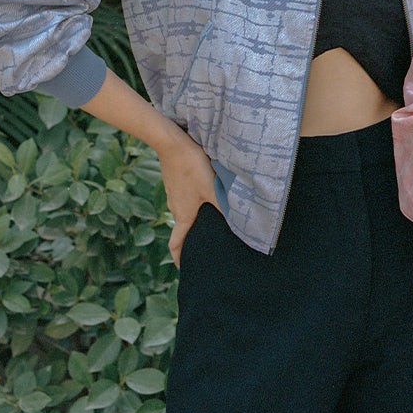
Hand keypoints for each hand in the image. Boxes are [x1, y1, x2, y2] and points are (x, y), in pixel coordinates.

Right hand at [156, 128, 218, 267]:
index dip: (179, 258)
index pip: (176, 244)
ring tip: (210, 219)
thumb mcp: (213, 189)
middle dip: (192, 239)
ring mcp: (174, 194)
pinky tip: (204, 194)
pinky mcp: (175, 182)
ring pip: (184, 212)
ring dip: (194, 219)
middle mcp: (175, 207)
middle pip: (182, 229)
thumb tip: (240, 226)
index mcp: (183, 215)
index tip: (184, 268)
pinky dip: (193, 203)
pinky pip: (184, 198)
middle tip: (205, 244)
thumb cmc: (192, 168)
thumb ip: (226, 207)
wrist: (172, 143)